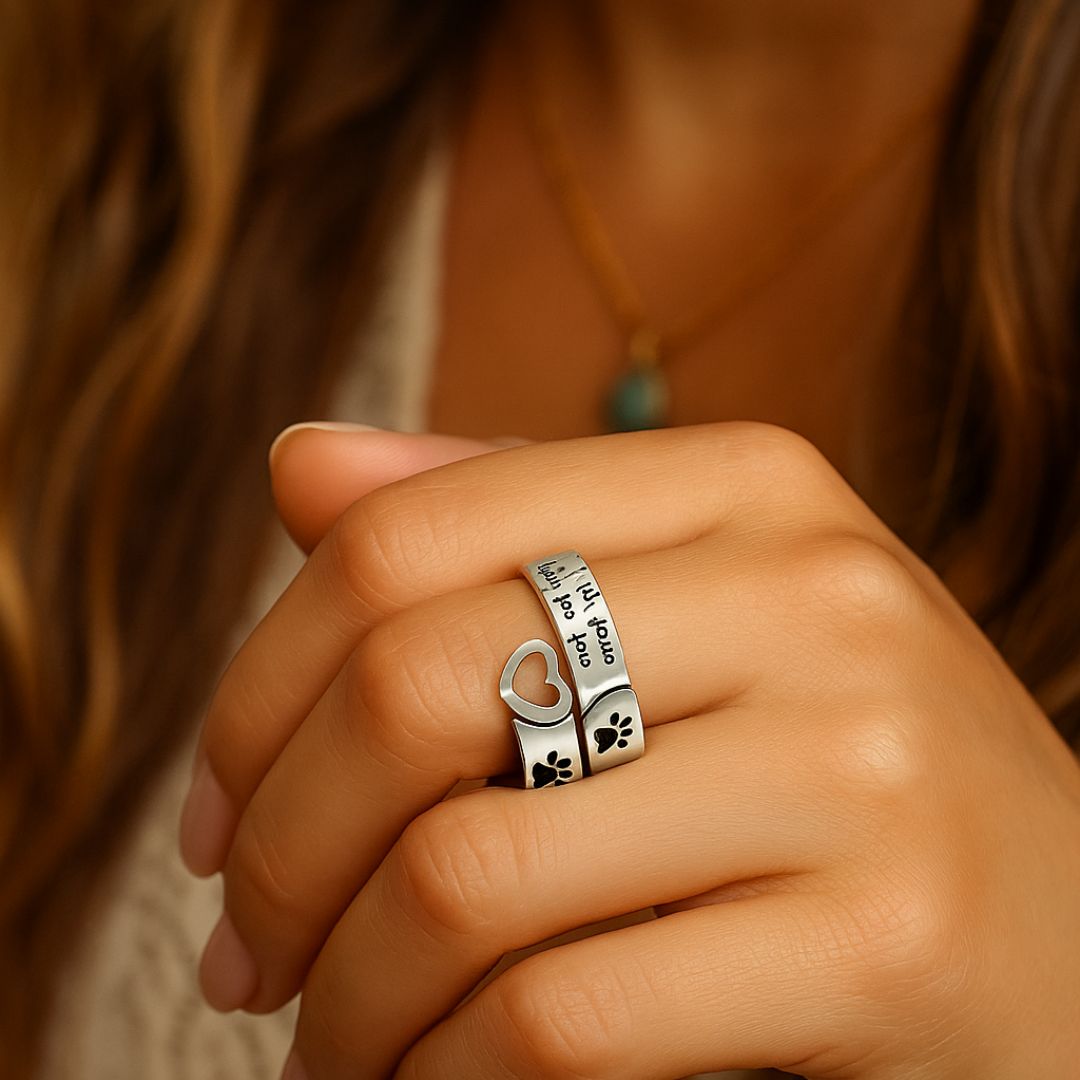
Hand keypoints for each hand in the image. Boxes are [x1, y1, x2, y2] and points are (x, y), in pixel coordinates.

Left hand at [181, 421, 1079, 1078]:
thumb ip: (498, 528)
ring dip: (348, 989)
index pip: (403, 535)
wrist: (1069, 933)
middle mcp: (816, 590)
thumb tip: (302, 469)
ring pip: (467, 876)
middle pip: (413, 687)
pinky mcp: (891, 942)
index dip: (259, 685)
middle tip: (244, 950)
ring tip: (328, 1036)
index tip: (217, 812)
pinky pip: (562, 1022)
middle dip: (279, 847)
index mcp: (747, 485)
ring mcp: (865, 758)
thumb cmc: (832, 769)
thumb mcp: (684, 614)